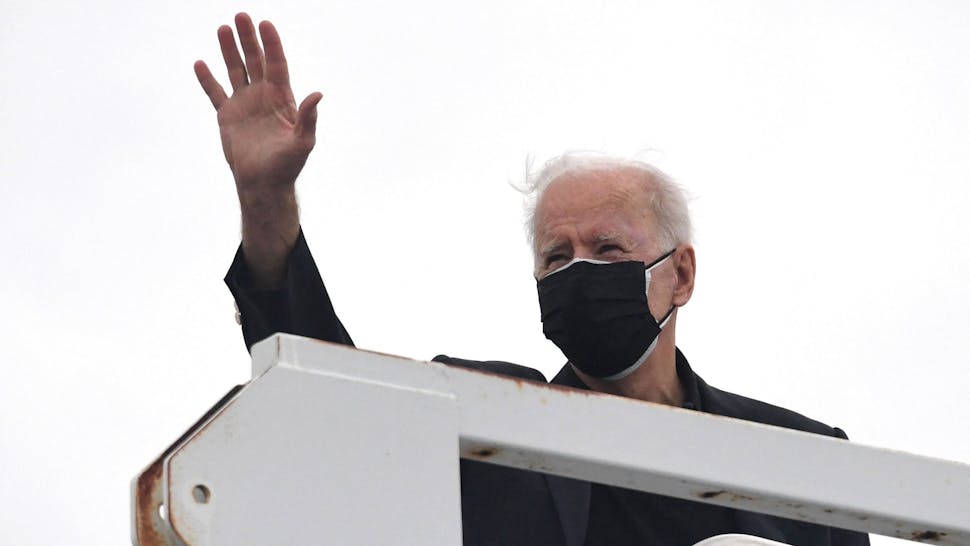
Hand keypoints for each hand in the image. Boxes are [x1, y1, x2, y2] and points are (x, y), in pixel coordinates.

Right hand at [194, 13, 321, 195]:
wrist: (263, 184)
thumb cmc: (287, 166)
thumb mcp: (302, 142)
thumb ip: (308, 118)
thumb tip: (318, 94)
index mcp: (282, 99)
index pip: (277, 65)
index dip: (272, 45)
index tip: (265, 24)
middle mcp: (263, 97)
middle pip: (255, 61)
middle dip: (248, 39)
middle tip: (241, 16)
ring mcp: (245, 104)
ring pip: (235, 71)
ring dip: (229, 50)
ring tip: (222, 28)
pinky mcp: (228, 116)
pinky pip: (215, 93)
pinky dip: (207, 79)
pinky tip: (200, 63)